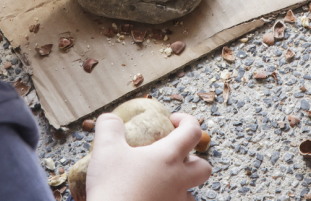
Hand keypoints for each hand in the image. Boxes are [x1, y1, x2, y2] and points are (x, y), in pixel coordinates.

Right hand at [86, 113, 211, 200]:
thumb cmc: (112, 188)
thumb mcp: (105, 150)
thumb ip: (110, 126)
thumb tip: (110, 118)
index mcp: (168, 157)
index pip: (193, 131)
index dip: (187, 120)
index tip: (172, 120)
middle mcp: (179, 181)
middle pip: (204, 167)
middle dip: (195, 158)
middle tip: (174, 155)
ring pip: (192, 194)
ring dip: (183, 186)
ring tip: (163, 183)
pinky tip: (154, 199)